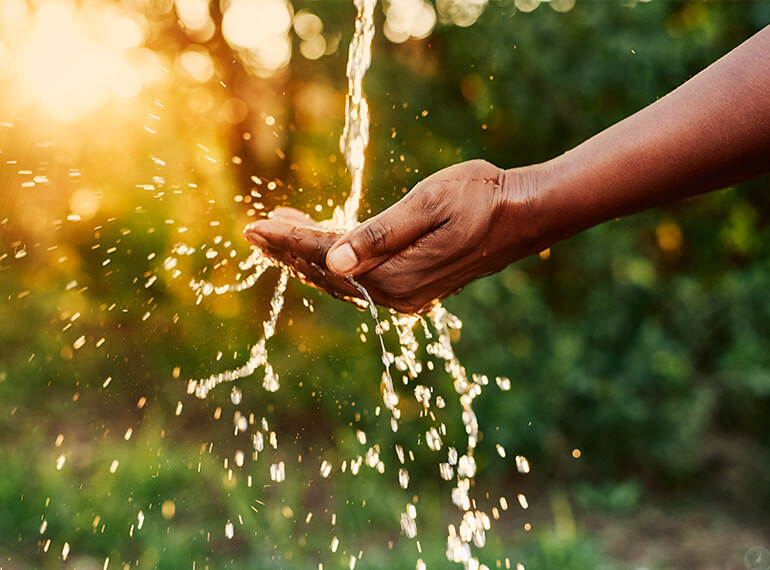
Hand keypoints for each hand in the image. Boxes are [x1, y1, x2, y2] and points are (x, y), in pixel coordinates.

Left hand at [245, 160, 549, 312]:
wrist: (524, 214)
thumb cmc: (481, 197)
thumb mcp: (428, 205)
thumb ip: (379, 234)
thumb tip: (332, 260)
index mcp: (395, 274)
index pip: (325, 257)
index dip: (287, 241)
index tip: (253, 226)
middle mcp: (397, 293)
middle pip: (326, 274)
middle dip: (288, 251)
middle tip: (254, 231)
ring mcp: (406, 294)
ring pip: (340, 278)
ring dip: (307, 256)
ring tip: (278, 233)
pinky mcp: (414, 286)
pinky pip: (360, 278)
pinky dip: (334, 260)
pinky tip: (323, 244)